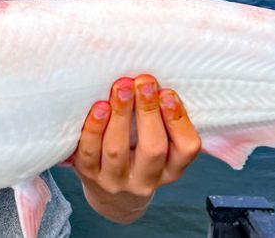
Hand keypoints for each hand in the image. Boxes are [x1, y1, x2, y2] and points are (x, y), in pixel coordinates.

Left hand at [70, 74, 200, 222]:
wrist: (109, 193)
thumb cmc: (137, 154)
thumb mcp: (159, 143)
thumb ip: (161, 117)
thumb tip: (152, 82)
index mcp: (171, 169)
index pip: (186, 148)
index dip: (178, 120)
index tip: (167, 93)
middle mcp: (145, 179)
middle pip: (152, 149)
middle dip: (148, 111)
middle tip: (144, 82)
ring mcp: (115, 179)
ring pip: (117, 149)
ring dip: (120, 115)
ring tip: (121, 88)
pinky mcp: (88, 175)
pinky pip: (89, 152)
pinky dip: (94, 128)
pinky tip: (99, 107)